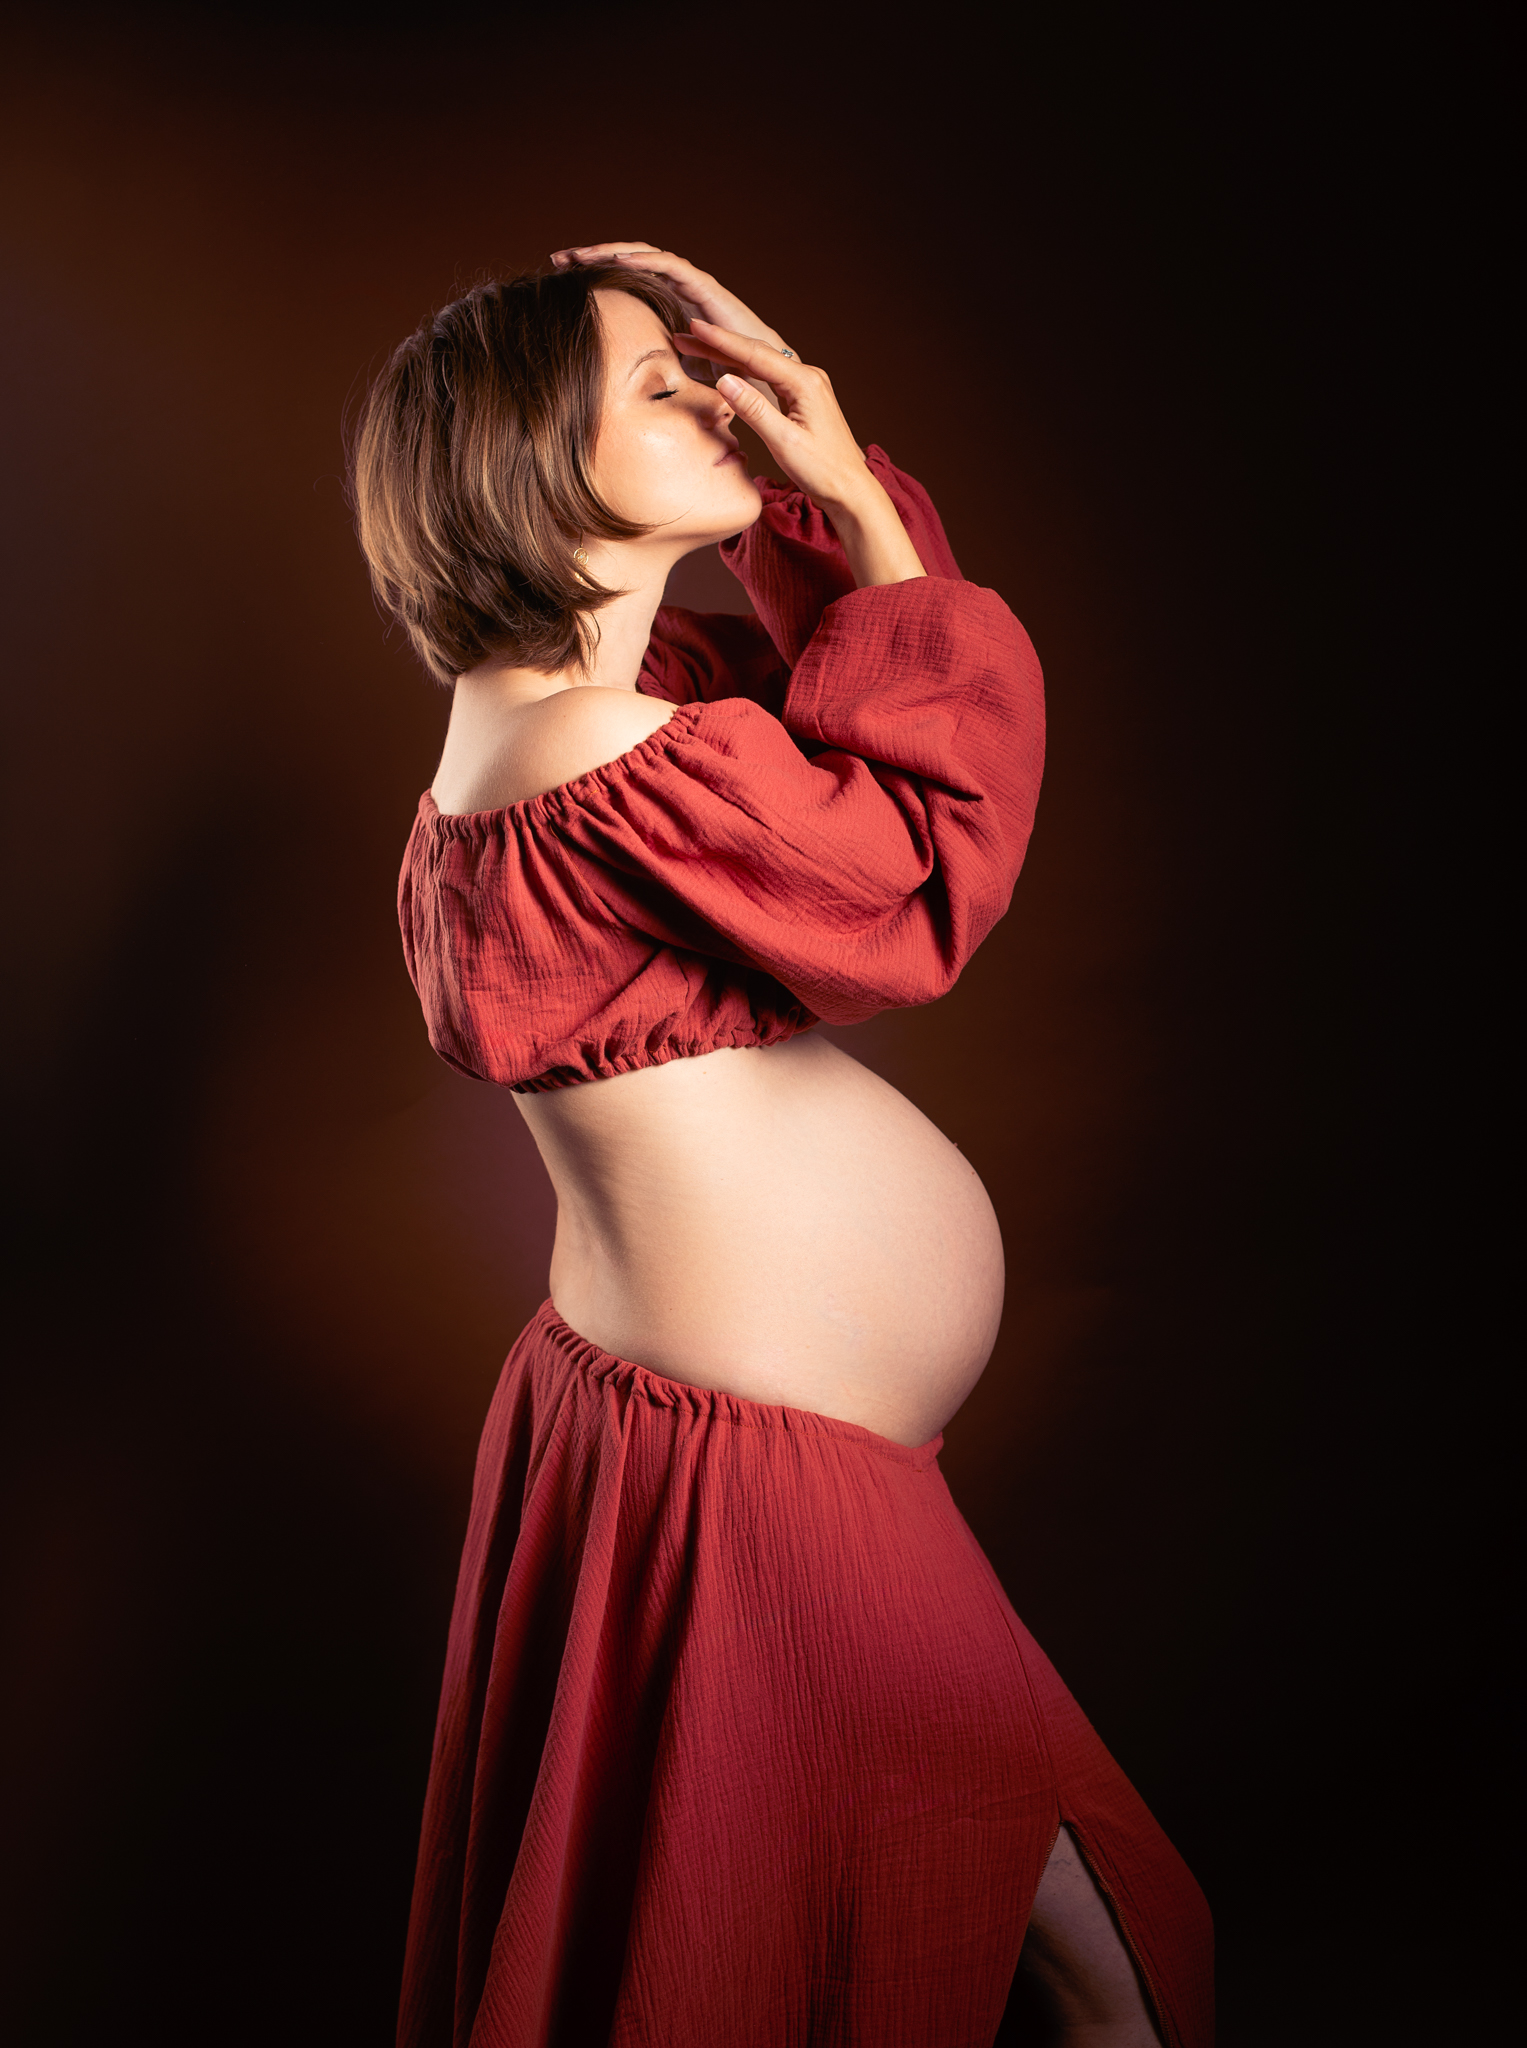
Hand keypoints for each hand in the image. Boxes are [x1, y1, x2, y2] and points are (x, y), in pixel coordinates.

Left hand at [549, 242, 786, 406]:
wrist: (766, 375)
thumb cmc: (729, 376)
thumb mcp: (679, 371)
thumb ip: (659, 363)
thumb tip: (630, 379)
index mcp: (669, 303)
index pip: (627, 281)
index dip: (595, 278)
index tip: (561, 282)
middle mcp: (678, 288)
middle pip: (629, 262)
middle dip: (592, 257)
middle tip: (557, 258)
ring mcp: (691, 284)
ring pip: (644, 256)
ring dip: (610, 252)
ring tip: (577, 254)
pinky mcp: (705, 287)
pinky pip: (668, 266)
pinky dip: (642, 261)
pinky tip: (615, 260)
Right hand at [675, 322, 925, 588]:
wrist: (850, 489)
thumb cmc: (823, 470)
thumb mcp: (784, 442)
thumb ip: (754, 409)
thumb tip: (725, 379)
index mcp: (805, 383)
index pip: (755, 355)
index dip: (722, 341)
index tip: (696, 327)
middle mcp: (808, 377)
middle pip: (756, 353)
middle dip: (720, 343)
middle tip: (688, 331)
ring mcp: (807, 386)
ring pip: (761, 363)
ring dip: (730, 355)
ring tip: (699, 345)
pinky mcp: (803, 398)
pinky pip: (769, 377)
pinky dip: (746, 370)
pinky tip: (729, 367)